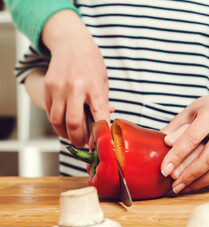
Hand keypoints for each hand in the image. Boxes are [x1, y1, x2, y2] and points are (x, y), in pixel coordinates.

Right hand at [42, 10, 108, 146]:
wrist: (71, 43)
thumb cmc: (91, 62)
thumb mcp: (103, 81)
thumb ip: (102, 102)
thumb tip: (103, 122)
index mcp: (94, 87)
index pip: (98, 117)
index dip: (99, 134)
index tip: (99, 142)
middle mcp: (75, 88)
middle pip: (74, 123)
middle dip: (79, 139)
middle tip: (83, 143)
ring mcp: (59, 88)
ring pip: (57, 121)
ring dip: (65, 133)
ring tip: (72, 136)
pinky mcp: (48, 87)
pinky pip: (50, 111)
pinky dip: (56, 121)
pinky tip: (64, 123)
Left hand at [161, 77, 208, 193]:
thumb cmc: (207, 109)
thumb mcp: (189, 112)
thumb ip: (175, 129)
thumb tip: (160, 144)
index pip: (192, 138)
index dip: (177, 156)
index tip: (165, 170)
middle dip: (190, 174)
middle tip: (175, 185)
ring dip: (200, 182)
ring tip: (184, 187)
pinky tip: (198, 183)